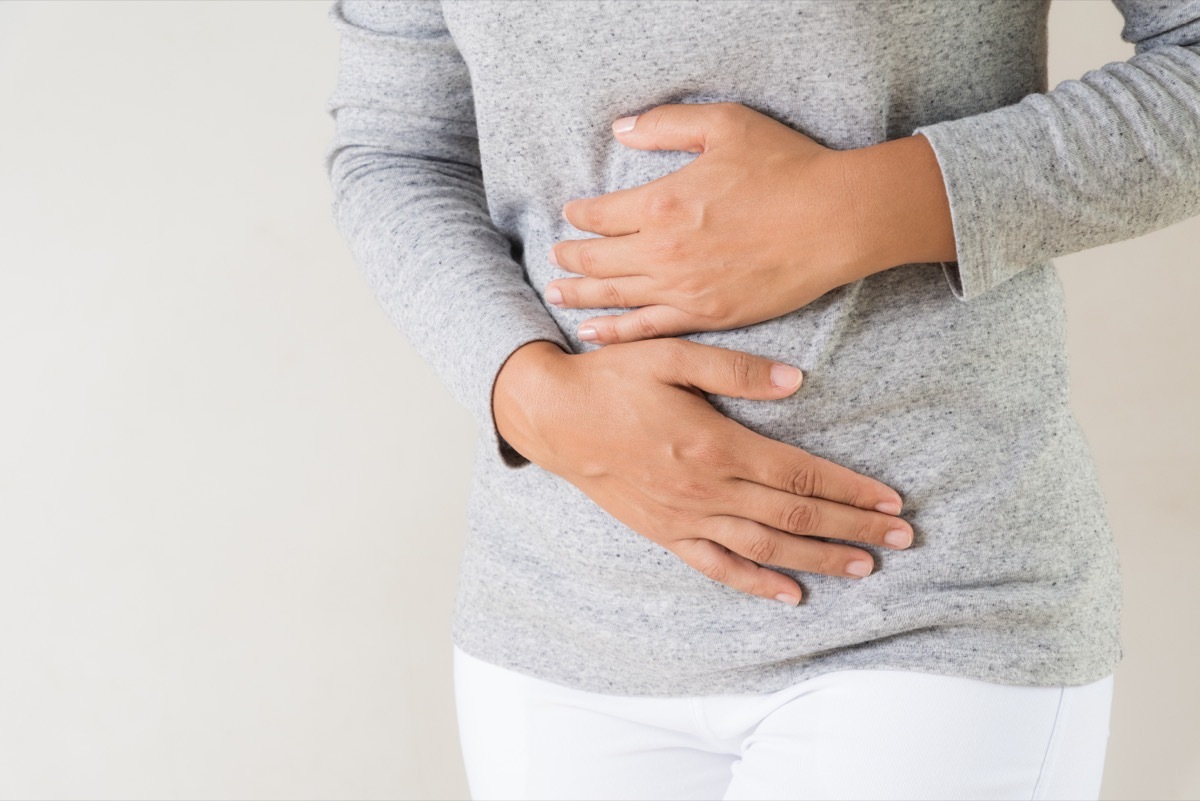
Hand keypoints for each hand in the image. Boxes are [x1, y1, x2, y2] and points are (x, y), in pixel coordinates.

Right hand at [492, 338, 912, 603]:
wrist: (552, 417)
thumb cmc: (611, 380)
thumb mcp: (670, 355)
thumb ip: (736, 369)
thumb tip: (797, 381)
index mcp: (716, 445)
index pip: (800, 476)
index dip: (850, 490)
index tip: (891, 500)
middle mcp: (706, 490)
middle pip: (795, 517)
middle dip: (854, 528)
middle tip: (903, 538)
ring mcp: (685, 518)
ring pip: (766, 548)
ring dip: (819, 560)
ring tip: (866, 567)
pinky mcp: (665, 533)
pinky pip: (717, 567)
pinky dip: (756, 584)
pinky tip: (791, 596)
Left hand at [544, 101, 954, 343]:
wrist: (835, 220)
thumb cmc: (787, 166)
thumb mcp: (725, 124)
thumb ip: (666, 125)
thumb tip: (620, 128)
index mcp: (662, 202)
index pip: (601, 214)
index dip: (580, 215)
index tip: (570, 214)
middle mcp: (663, 251)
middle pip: (598, 258)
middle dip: (571, 256)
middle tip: (554, 255)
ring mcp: (683, 288)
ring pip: (615, 296)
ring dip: (580, 295)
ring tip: (556, 294)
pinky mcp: (707, 315)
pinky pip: (648, 328)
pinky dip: (616, 332)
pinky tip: (593, 332)